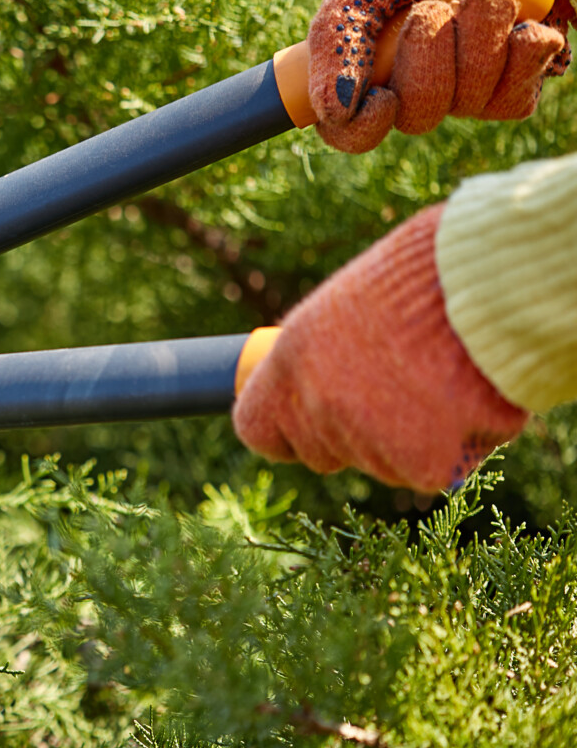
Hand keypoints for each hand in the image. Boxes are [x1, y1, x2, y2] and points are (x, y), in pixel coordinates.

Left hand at [232, 205, 527, 491]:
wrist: (491, 280)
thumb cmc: (428, 276)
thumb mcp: (350, 303)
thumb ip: (326, 354)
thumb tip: (317, 382)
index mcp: (291, 359)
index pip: (257, 430)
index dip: (286, 431)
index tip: (307, 421)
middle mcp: (317, 403)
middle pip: (323, 454)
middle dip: (355, 433)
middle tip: (400, 388)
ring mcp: (363, 437)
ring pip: (379, 464)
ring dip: (409, 438)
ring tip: (442, 379)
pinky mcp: (418, 462)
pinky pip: (430, 472)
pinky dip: (453, 447)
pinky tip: (466, 402)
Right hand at [309, 0, 570, 152]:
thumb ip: (337, 39)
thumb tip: (332, 110)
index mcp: (372, 63)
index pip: (351, 130)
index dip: (362, 128)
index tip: (381, 98)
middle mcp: (419, 81)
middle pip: (415, 117)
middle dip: (428, 58)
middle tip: (433, 8)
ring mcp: (471, 84)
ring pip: (466, 105)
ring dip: (478, 40)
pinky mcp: (520, 79)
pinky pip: (512, 100)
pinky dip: (519, 53)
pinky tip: (521, 22)